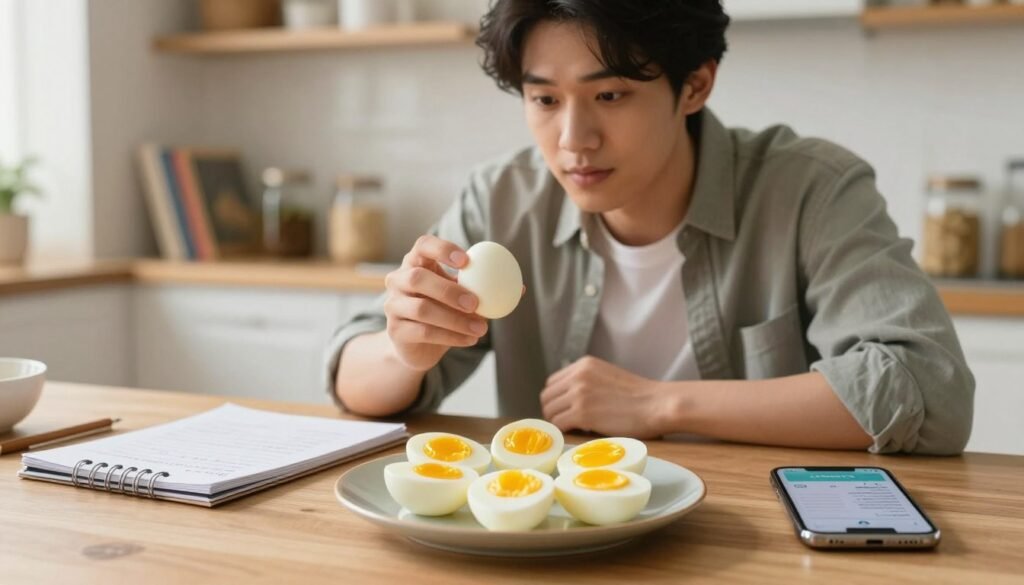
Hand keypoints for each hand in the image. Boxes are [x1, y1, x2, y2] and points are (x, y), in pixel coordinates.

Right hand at [383, 235, 487, 370]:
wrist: (419, 346)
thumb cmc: (444, 312)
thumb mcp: (464, 298)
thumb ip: (486, 290)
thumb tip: (521, 288)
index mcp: (416, 263)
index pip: (422, 245)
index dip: (442, 249)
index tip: (467, 260)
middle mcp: (399, 280)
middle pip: (417, 277)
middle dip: (449, 289)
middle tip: (476, 302)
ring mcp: (393, 306)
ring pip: (422, 309)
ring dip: (455, 319)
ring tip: (481, 328)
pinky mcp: (395, 331)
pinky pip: (423, 332)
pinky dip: (450, 336)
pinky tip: (470, 339)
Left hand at [539, 356, 666, 438]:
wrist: (657, 404)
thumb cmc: (640, 396)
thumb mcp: (607, 376)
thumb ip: (588, 381)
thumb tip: (569, 399)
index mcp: (584, 365)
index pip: (553, 382)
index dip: (556, 399)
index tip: (564, 410)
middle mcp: (578, 375)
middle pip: (547, 396)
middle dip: (553, 411)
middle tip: (566, 423)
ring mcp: (578, 394)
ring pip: (550, 411)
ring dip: (558, 422)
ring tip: (573, 429)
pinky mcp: (582, 412)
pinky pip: (559, 424)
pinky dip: (563, 431)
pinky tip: (575, 434)